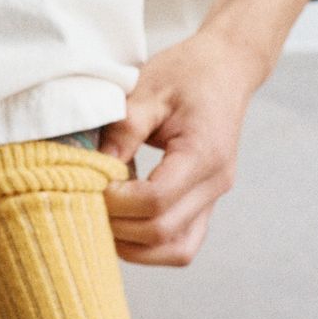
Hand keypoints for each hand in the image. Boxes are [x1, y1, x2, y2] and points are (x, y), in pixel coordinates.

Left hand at [97, 28, 269, 266]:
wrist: (227, 67)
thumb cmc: (187, 73)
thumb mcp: (148, 89)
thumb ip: (122, 130)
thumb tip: (92, 171)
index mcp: (204, 153)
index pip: (156, 200)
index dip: (118, 201)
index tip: (93, 183)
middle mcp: (215, 183)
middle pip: (164, 232)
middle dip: (119, 226)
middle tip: (90, 201)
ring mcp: (215, 198)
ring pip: (177, 250)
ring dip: (136, 246)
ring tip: (107, 218)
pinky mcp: (207, 203)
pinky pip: (182, 243)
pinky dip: (151, 244)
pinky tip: (126, 220)